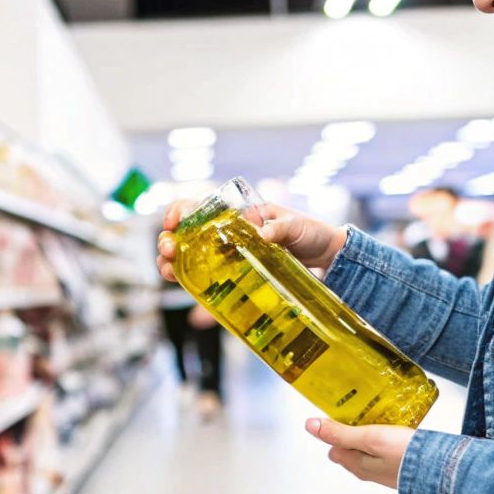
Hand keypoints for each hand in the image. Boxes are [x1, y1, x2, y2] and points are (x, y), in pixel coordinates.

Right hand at [155, 201, 347, 283]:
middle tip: (168, 250)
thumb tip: (262, 234)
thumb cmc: (309, 233)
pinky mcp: (234, 276)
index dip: (179, 211)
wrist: (325, 258)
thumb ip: (279, 228)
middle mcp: (226, 234)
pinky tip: (183, 287)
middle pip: (186, 234)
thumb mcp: (295, 226)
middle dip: (169, 241)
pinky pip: (207, 279)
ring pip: (189, 257)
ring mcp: (228, 256)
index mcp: (237, 214)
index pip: (199, 206)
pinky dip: (191, 284)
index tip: (173, 222)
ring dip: (172, 262)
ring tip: (168, 270)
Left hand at [305, 418, 414, 488]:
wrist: (442, 472)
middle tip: (357, 413)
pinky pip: (385, 452)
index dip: (332, 431)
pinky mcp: (400, 466)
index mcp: (356, 463)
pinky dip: (384, 440)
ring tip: (375, 418)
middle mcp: (368, 470)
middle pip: (350, 449)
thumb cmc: (405, 456)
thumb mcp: (369, 438)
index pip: (333, 447)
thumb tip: (311, 426)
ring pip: (368, 451)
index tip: (337, 414)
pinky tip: (393, 430)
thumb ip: (340, 433)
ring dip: (368, 435)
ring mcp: (384, 470)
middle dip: (349, 432)